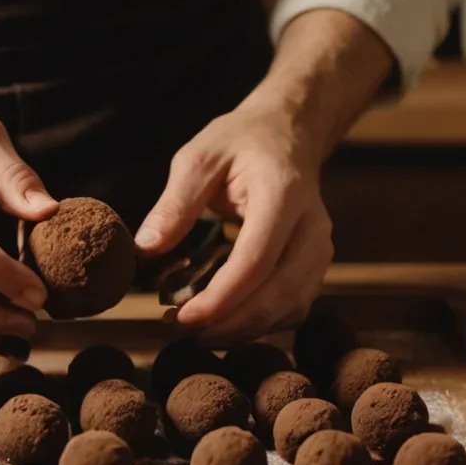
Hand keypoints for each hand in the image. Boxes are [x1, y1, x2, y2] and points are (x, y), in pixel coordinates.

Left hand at [135, 98, 333, 345]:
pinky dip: (261, 322)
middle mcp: (312, 225)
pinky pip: (295, 305)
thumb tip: (145, 250)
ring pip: (291, 306)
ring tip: (198, 332)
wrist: (289, 132)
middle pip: (279, 292)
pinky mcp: (317, 262)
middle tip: (183, 332)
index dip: (220, 298)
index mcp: (282, 193)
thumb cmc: (240, 142)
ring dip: (245, 329)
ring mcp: (321, 246)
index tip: (182, 318)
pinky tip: (226, 322)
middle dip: (230, 323)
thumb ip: (175, 204)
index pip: (256, 260)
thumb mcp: (199, 158)